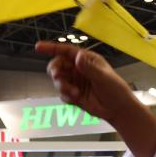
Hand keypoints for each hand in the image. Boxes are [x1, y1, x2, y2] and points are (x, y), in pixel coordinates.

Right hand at [36, 41, 155, 156]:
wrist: (117, 109)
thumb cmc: (115, 89)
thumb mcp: (103, 77)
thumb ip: (89, 68)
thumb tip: (77, 57)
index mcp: (86, 60)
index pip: (66, 51)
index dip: (51, 48)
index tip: (38, 47)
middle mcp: (78, 69)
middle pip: (57, 65)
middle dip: (55, 70)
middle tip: (58, 76)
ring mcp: (75, 81)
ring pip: (57, 80)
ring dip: (62, 86)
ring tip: (75, 93)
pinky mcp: (73, 94)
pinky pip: (61, 93)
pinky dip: (66, 96)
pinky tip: (77, 98)